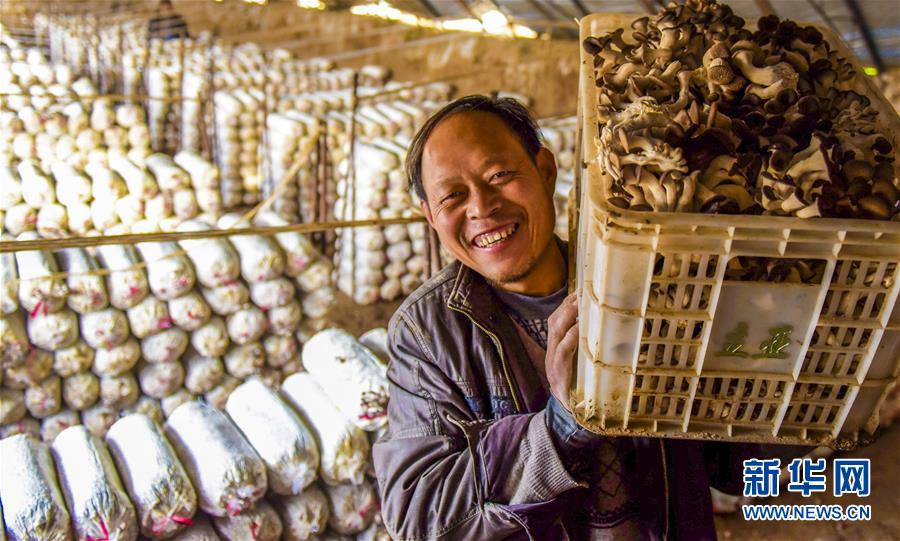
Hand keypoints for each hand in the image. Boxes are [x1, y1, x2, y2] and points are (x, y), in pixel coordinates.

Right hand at [545, 292, 578, 409]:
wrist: (569, 415)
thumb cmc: (579, 388)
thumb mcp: (582, 364)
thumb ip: (588, 349)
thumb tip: (611, 332)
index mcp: (557, 349)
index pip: (557, 320)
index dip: (566, 305)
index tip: (579, 291)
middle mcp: (552, 353)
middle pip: (555, 321)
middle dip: (567, 305)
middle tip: (582, 292)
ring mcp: (553, 363)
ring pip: (556, 332)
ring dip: (568, 316)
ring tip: (580, 304)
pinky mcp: (558, 374)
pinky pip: (562, 352)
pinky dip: (570, 339)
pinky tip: (578, 329)